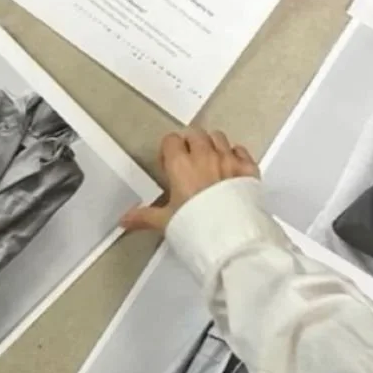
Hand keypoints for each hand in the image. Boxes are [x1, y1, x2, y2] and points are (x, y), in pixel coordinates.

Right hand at [121, 129, 258, 234]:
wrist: (231, 238)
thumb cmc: (196, 227)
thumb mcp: (167, 222)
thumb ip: (144, 217)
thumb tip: (124, 220)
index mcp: (181, 164)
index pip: (171, 140)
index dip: (168, 151)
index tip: (169, 166)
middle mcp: (205, 155)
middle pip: (195, 134)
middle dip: (190, 143)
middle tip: (188, 162)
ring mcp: (229, 159)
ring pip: (219, 137)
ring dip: (212, 145)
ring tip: (209, 163)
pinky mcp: (248, 169)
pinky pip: (241, 151)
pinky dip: (236, 155)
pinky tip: (231, 169)